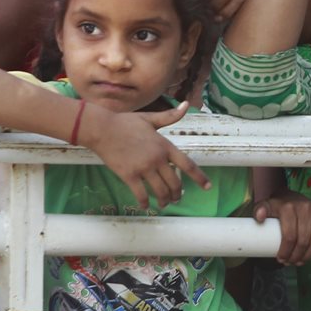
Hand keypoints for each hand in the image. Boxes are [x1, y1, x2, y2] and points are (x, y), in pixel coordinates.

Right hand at [86, 101, 211, 209]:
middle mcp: (157, 158)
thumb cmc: (125, 122)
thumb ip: (169, 116)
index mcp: (164, 145)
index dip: (199, 177)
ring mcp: (143, 168)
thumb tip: (186, 105)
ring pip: (160, 191)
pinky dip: (145, 203)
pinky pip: (141, 194)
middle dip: (177, 193)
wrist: (103, 129)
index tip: (207, 186)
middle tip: (177, 198)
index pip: (187, 164)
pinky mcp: (129, 176)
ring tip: (164, 204)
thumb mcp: (150, 118)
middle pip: (174, 183)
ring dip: (164, 200)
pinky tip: (145, 205)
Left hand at [254, 189, 310, 265]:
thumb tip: (259, 218)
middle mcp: (305, 207)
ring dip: (309, 254)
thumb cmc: (278, 206)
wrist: (291, 196)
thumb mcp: (266, 206)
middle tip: (291, 262)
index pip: (289, 236)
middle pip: (303, 240)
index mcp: (288, 207)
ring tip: (301, 260)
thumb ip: (259, 210)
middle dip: (297, 256)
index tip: (281, 259)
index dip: (286, 251)